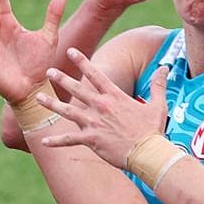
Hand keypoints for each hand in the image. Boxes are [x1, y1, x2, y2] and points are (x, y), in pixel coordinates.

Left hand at [38, 49, 168, 168]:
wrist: (147, 153)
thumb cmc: (153, 130)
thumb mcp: (158, 104)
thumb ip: (158, 84)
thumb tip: (165, 68)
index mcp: (114, 97)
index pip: (95, 74)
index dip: (82, 61)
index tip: (71, 51)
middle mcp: (101, 107)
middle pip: (77, 89)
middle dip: (61, 79)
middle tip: (49, 71)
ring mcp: (94, 123)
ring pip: (68, 111)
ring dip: (52, 104)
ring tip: (38, 98)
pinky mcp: (91, 140)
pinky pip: (69, 140)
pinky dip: (56, 141)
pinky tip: (43, 141)